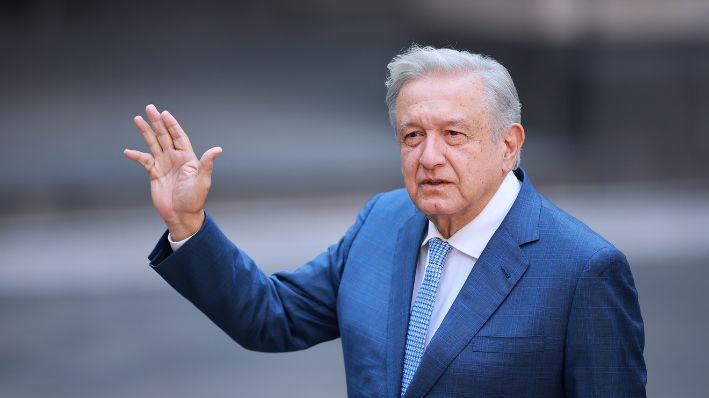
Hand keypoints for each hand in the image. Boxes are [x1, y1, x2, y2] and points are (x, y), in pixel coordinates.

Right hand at [124, 104, 221, 239]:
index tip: (165, 113)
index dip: (172, 124)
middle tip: (149, 108)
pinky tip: (128, 151)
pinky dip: (136, 156)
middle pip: (164, 136)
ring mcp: (164, 164)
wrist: (181, 214)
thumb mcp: (202, 180)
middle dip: (157, 122)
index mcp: (187, 157)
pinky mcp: (154, 173)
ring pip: (153, 144)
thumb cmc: (194, 199)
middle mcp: (175, 158)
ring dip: (146, 132)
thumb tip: (217, 149)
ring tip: (137, 119)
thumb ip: (206, 164)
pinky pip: (144, 161)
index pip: (178, 136)